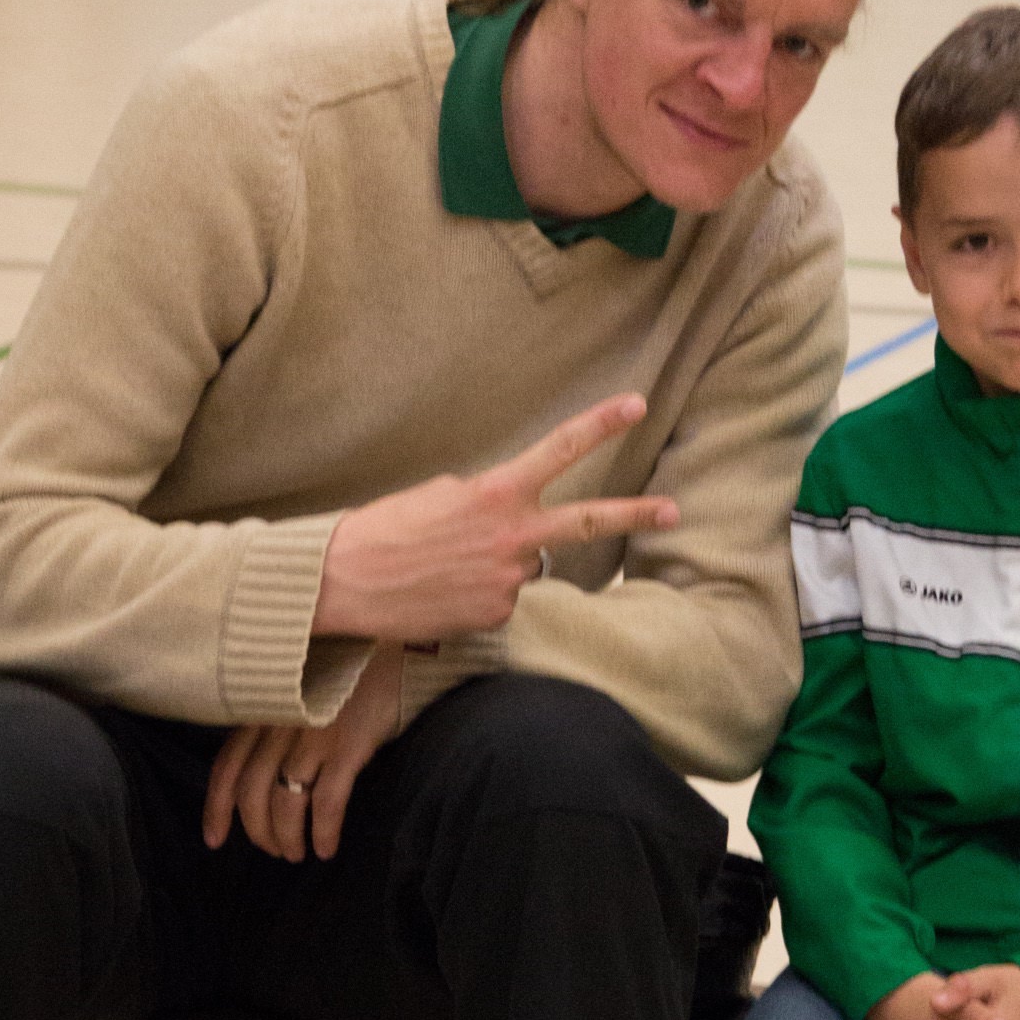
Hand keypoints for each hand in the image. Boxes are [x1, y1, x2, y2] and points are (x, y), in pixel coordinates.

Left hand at [203, 641, 404, 861]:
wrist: (399, 646)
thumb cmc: (350, 673)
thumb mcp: (300, 691)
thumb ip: (276, 720)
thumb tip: (262, 773)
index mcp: (264, 709)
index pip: (226, 767)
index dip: (215, 809)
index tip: (215, 840)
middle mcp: (282, 723)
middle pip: (252, 793)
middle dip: (259, 832)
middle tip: (274, 850)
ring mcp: (315, 734)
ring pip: (285, 803)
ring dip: (288, 839)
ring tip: (299, 853)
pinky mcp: (350, 744)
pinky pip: (327, 801)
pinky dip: (323, 832)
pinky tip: (327, 848)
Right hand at [314, 393, 679, 643]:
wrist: (344, 582)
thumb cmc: (384, 528)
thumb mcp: (440, 494)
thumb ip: (488, 499)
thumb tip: (510, 518)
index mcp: (497, 492)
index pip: (560, 448)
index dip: (601, 423)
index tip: (636, 404)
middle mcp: (513, 537)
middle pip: (588, 521)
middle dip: (636, 513)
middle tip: (674, 509)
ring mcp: (508, 580)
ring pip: (523, 564)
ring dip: (499, 561)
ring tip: (448, 564)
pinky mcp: (496, 615)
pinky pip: (501, 598)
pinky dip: (479, 592)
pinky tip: (443, 590)